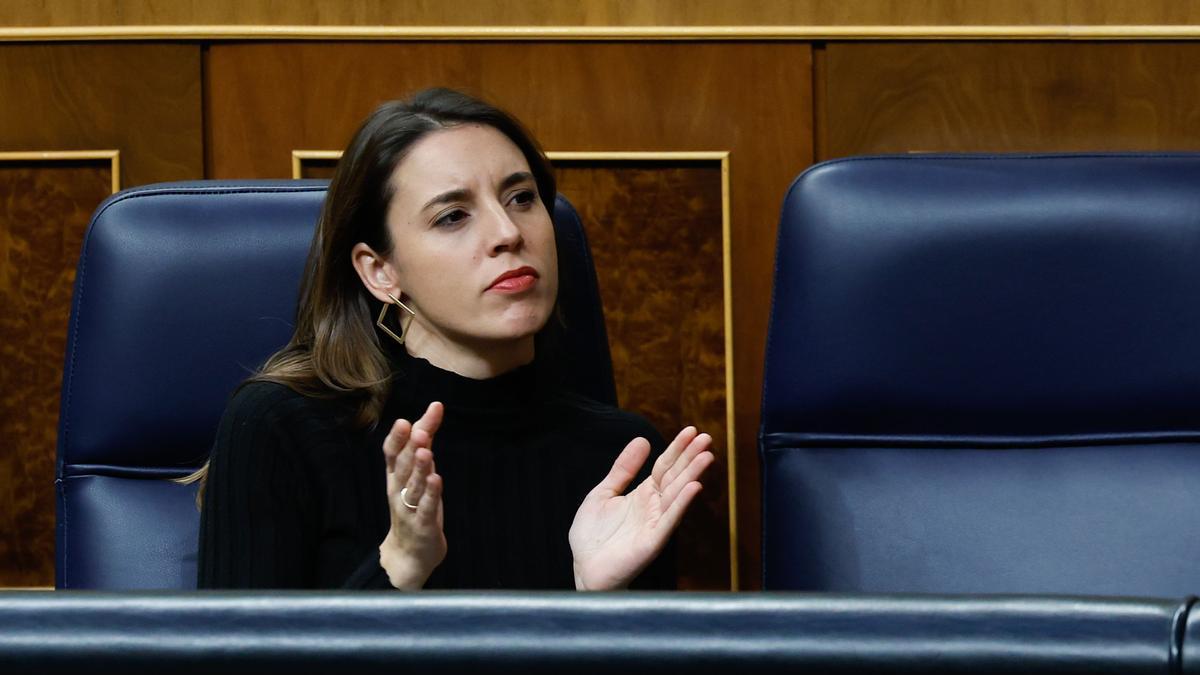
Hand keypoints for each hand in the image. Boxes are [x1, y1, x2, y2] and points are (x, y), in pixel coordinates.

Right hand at [379, 401, 446, 589]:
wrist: (409, 554)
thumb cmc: (414, 505)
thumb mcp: (418, 471)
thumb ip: (424, 442)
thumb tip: (434, 408)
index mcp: (395, 476)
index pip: (391, 454)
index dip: (397, 438)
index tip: (405, 421)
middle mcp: (398, 490)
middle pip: (402, 466)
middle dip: (409, 447)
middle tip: (418, 430)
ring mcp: (408, 508)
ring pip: (413, 485)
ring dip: (420, 468)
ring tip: (426, 450)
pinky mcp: (422, 525)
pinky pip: (425, 508)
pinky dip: (430, 494)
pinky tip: (436, 480)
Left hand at [569, 426, 714, 590]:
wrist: (584, 569)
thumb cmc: (593, 535)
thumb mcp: (603, 493)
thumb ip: (622, 469)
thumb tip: (642, 440)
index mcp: (642, 494)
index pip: (664, 466)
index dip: (677, 449)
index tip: (691, 430)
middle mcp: (653, 507)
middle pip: (675, 477)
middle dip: (690, 457)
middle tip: (707, 438)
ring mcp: (654, 524)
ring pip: (677, 495)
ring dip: (692, 475)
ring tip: (706, 457)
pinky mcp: (652, 541)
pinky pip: (670, 520)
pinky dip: (682, 504)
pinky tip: (694, 487)